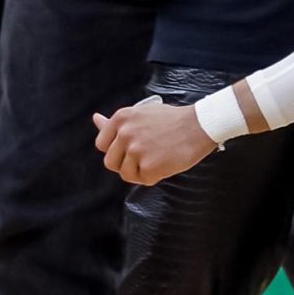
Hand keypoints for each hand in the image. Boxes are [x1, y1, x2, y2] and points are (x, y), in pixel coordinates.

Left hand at [92, 98, 216, 185]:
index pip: (102, 145)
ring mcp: (135, 150)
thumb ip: (116, 123)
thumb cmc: (171, 120)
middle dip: (125, 164)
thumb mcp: (140, 114)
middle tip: (144, 157)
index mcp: (121, 118)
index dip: (116, 151)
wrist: (198, 125)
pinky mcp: (148, 166)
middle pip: (110, 162)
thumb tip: (96, 119)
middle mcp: (124, 133)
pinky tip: (165, 164)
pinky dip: (153, 176)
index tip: (128, 150)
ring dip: (139, 172)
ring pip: (125, 174)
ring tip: (156, 159)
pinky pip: (143, 180)